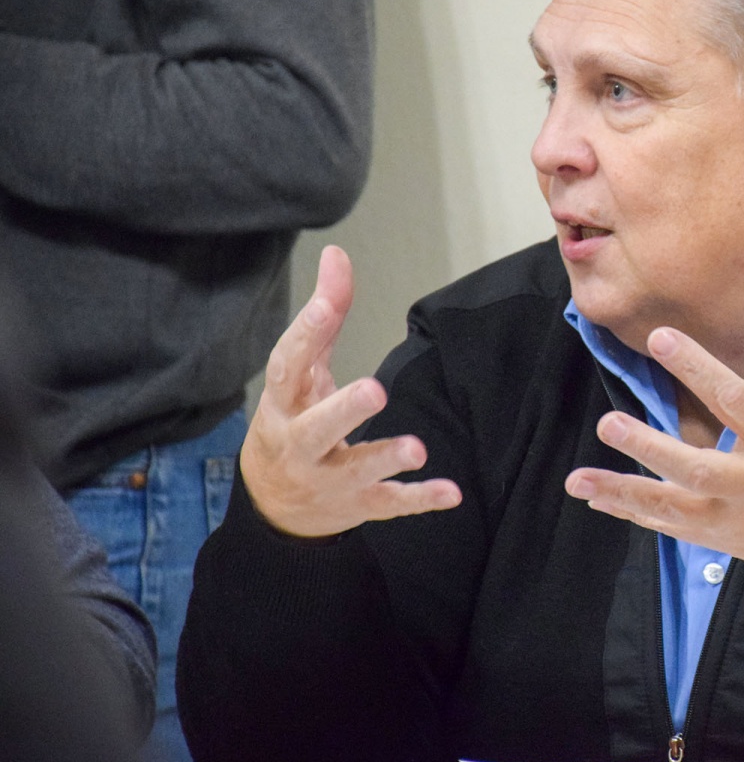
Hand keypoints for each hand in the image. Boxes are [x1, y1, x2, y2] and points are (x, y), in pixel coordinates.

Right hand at [239, 245, 461, 537]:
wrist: (273, 507)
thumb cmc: (293, 420)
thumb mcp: (302, 372)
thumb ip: (324, 316)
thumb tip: (337, 254)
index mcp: (284, 405)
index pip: (288, 367)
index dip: (305, 334)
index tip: (327, 306)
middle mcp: (300, 445)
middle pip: (317, 428)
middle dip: (344, 411)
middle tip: (376, 390)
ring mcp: (328, 480)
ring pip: (355, 472)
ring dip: (385, 459)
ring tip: (417, 448)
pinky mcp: (357, 505)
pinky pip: (389, 505)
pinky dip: (419, 500)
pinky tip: (452, 492)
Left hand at [564, 268, 743, 572]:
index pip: (735, 398)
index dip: (697, 368)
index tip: (659, 337)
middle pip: (700, 466)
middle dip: (651, 448)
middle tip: (608, 424)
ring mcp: (738, 513)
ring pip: (677, 506)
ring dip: (626, 492)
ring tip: (578, 478)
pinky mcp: (724, 536)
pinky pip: (672, 526)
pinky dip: (633, 512)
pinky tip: (596, 497)